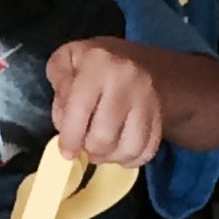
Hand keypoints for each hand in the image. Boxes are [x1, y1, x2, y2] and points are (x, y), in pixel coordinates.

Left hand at [46, 39, 162, 166]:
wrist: (138, 60)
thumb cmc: (93, 63)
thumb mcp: (66, 59)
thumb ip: (58, 85)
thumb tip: (64, 119)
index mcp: (98, 63)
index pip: (80, 110)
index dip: (70, 138)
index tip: (66, 151)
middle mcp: (127, 80)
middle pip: (104, 137)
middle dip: (89, 150)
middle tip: (84, 146)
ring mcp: (148, 98)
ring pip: (129, 149)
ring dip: (110, 157)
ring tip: (100, 149)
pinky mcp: (160, 116)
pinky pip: (147, 151)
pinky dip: (130, 159)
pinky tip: (117, 150)